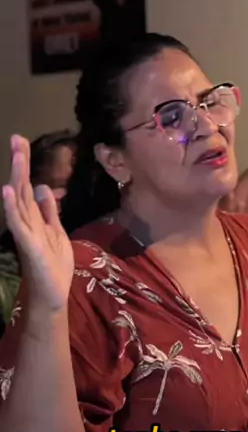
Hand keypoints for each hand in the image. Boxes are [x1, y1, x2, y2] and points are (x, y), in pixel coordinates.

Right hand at [2, 135, 73, 311]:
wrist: (52, 294)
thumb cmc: (53, 265)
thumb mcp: (56, 231)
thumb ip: (48, 211)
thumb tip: (41, 187)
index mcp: (33, 217)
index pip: (28, 185)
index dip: (25, 164)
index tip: (21, 141)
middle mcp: (26, 221)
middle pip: (22, 187)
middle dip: (20, 163)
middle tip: (17, 137)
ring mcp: (26, 232)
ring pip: (19, 200)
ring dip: (18, 177)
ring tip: (16, 154)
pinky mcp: (28, 245)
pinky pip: (18, 224)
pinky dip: (12, 208)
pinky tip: (7, 191)